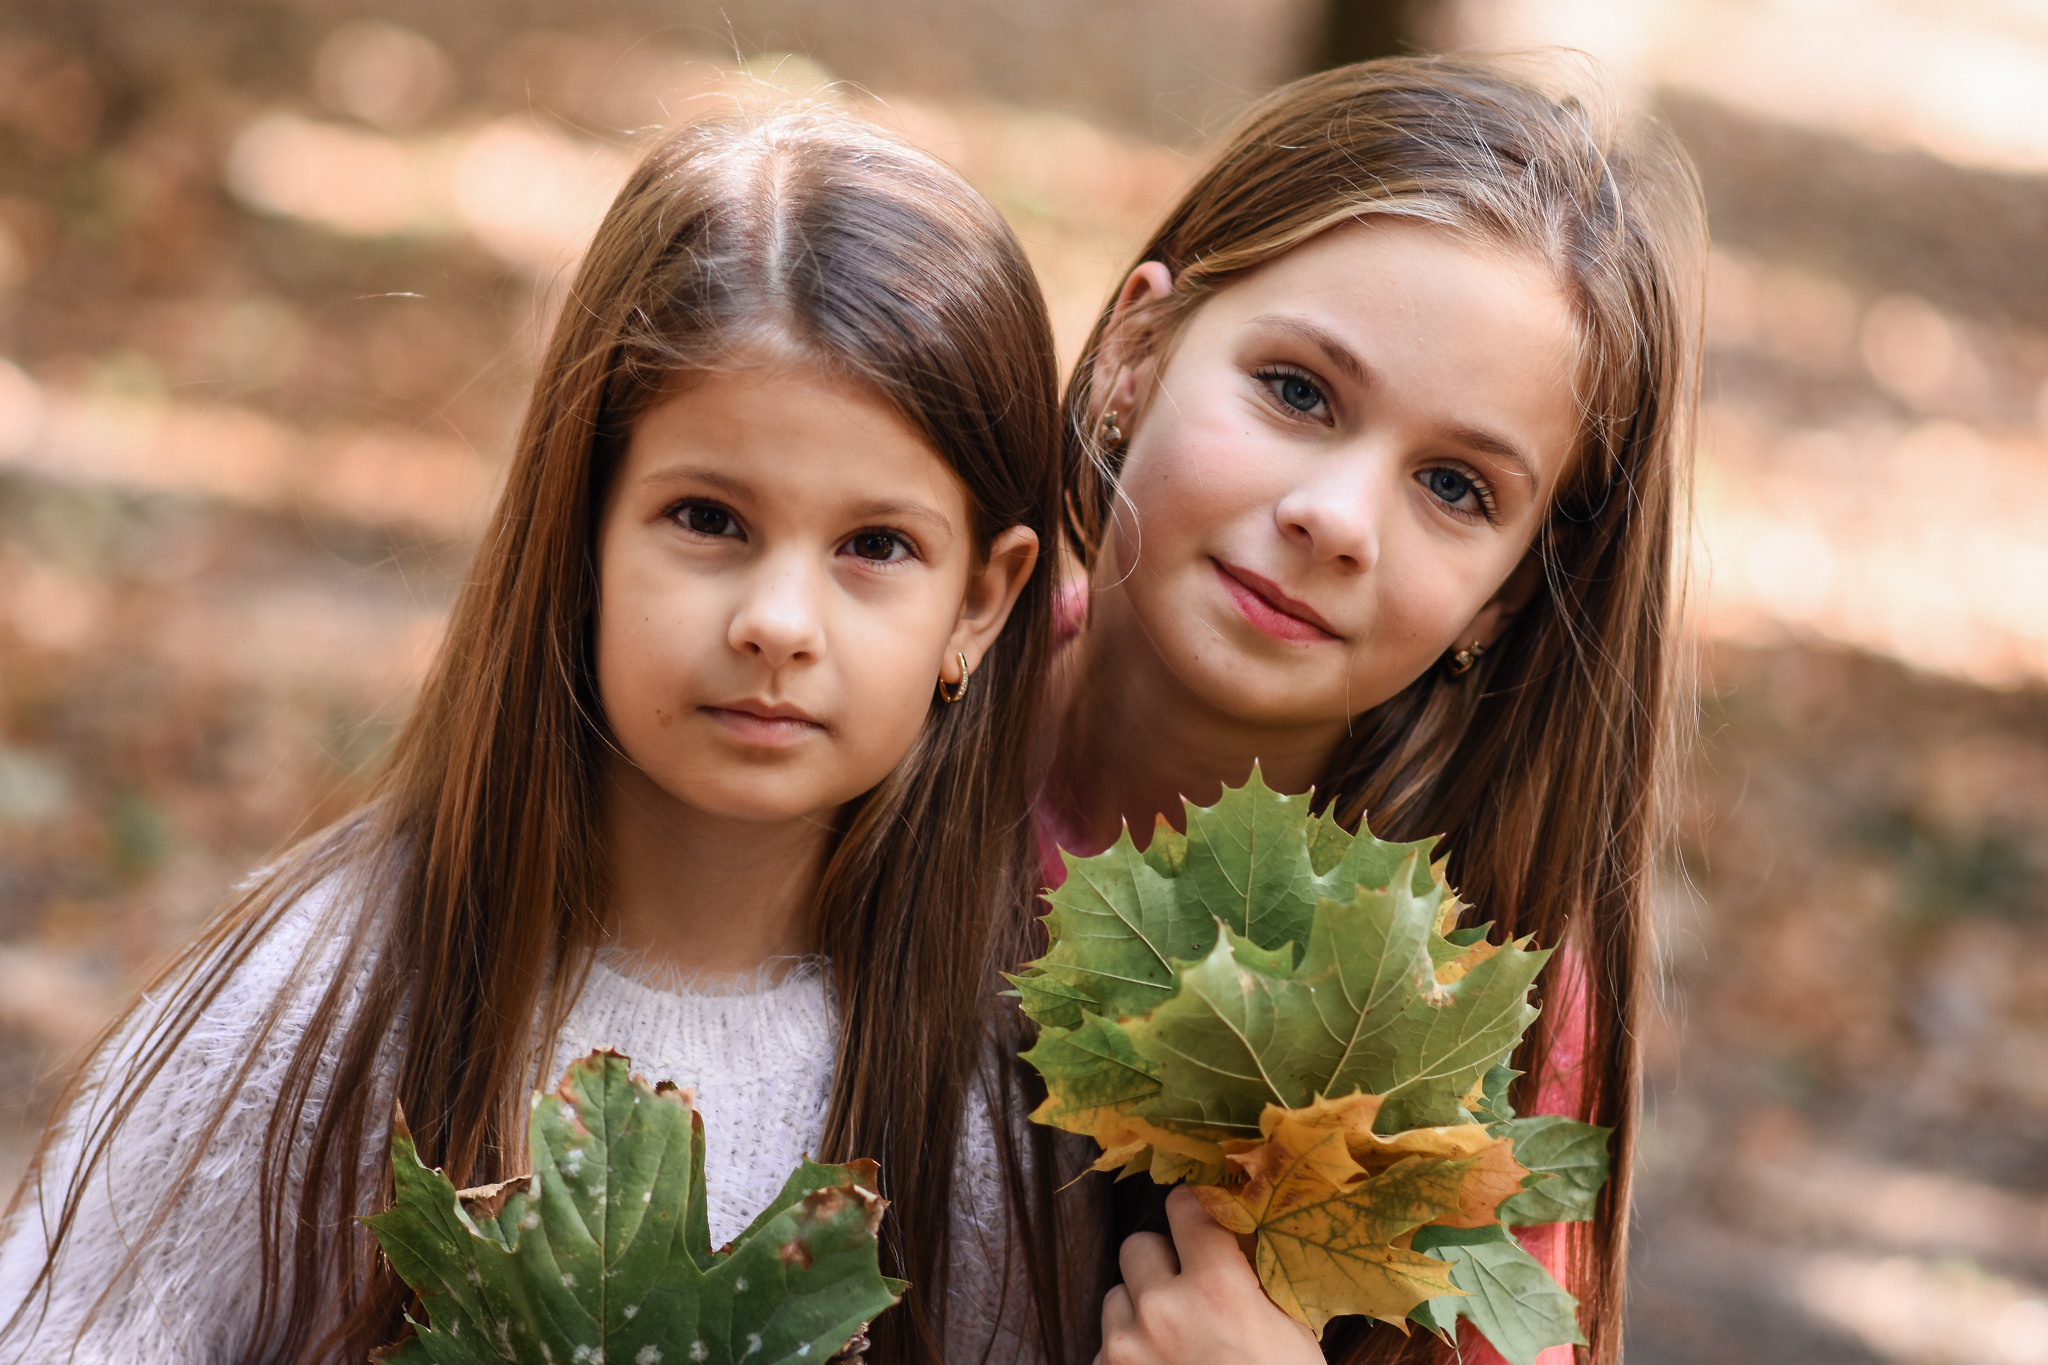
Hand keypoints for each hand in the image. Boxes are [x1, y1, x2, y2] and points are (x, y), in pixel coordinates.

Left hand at [1095, 1185, 1323, 1364]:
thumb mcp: (1288, 1328)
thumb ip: (1254, 1275)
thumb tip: (1231, 1228)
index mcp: (1216, 1288)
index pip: (1185, 1207)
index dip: (1194, 1209)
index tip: (1200, 1218)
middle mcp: (1162, 1309)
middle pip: (1138, 1245)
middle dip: (1162, 1262)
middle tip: (1189, 1289)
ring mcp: (1126, 1349)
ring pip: (1116, 1295)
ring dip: (1139, 1308)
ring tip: (1175, 1340)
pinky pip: (1106, 1345)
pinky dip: (1128, 1353)